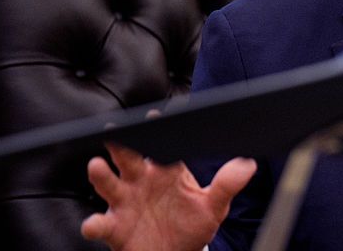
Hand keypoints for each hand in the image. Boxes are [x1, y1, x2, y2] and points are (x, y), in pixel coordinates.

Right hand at [81, 143, 256, 250]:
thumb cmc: (192, 226)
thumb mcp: (213, 207)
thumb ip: (226, 185)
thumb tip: (248, 165)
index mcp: (166, 171)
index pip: (161, 145)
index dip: (157, 129)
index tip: (155, 115)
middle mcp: (141, 182)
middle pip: (128, 157)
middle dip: (120, 143)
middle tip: (114, 129)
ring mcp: (125, 203)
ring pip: (108, 183)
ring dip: (101, 175)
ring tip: (96, 166)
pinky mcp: (114, 227)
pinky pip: (100, 223)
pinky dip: (94, 223)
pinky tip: (94, 223)